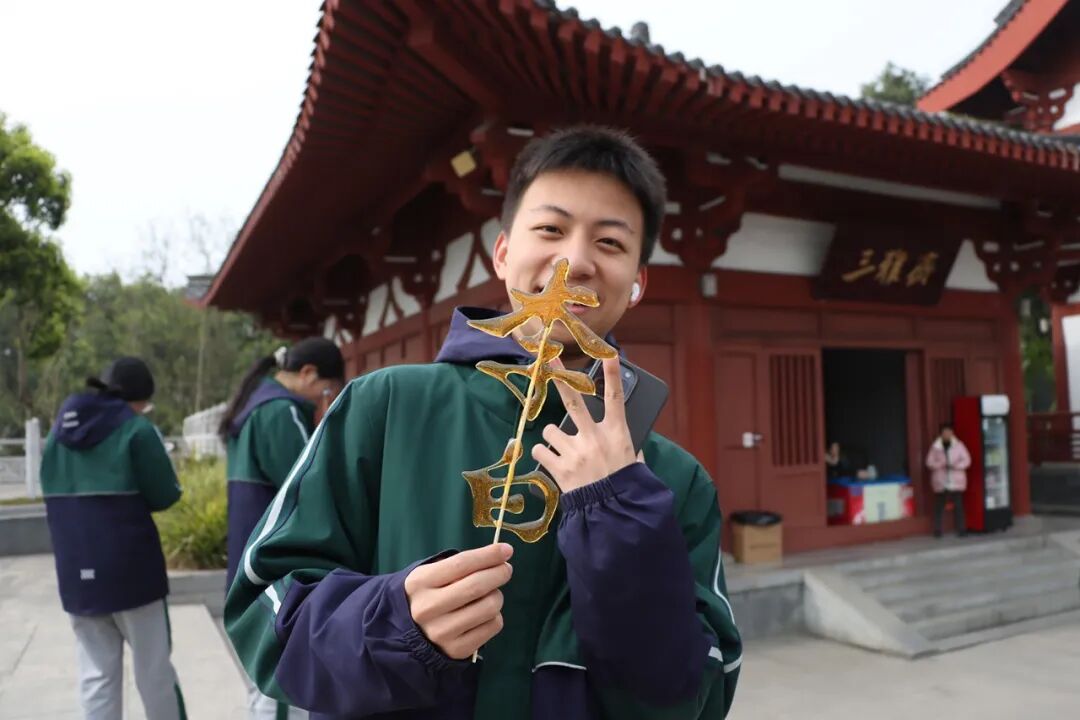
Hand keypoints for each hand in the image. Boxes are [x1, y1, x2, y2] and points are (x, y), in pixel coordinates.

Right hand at [403, 543, 512, 659]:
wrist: (410, 633)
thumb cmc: (429, 594)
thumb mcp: (432, 574)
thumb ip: (462, 564)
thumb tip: (500, 555)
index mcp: (420, 583)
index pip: (461, 564)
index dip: (488, 555)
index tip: (506, 550)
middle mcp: (428, 608)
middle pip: (476, 586)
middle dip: (499, 573)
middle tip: (506, 569)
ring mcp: (441, 632)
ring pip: (489, 607)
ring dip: (497, 596)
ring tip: (489, 594)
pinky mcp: (456, 649)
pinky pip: (492, 626)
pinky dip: (495, 616)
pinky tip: (484, 614)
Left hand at [531, 356, 637, 492]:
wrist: (613, 514)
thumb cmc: (625, 487)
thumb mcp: (633, 460)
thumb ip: (627, 444)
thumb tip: (625, 437)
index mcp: (616, 433)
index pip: (615, 397)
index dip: (612, 374)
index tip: (608, 354)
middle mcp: (594, 437)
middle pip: (573, 400)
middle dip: (560, 377)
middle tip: (549, 359)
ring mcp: (575, 451)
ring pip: (551, 430)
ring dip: (553, 439)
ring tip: (563, 452)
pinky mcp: (559, 467)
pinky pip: (540, 451)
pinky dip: (542, 455)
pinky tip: (551, 463)